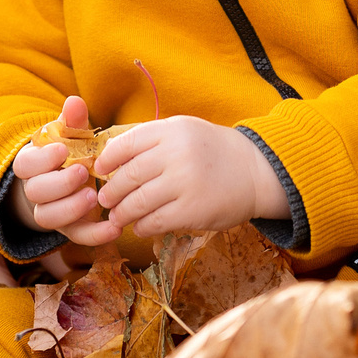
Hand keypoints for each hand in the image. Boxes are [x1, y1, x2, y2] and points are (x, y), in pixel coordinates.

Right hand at [8, 96, 119, 245]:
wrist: (73, 180)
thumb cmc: (72, 152)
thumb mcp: (72, 135)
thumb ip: (72, 121)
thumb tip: (74, 101)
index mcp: (32, 164)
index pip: (26, 164)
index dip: (42, 159)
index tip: (63, 150)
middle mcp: (36, 190)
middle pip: (36, 192)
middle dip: (59, 184)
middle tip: (82, 173)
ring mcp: (51, 212)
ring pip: (49, 217)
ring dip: (71, 209)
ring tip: (94, 198)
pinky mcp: (70, 229)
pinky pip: (77, 237)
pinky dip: (95, 236)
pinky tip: (114, 228)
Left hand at [92, 117, 285, 239]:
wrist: (255, 171)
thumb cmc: (214, 152)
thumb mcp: (184, 132)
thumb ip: (152, 140)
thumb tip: (111, 157)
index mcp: (171, 131)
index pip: (125, 143)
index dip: (107, 159)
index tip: (101, 170)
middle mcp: (176, 154)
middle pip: (128, 175)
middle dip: (111, 191)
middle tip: (104, 199)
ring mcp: (184, 183)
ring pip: (137, 202)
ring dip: (122, 212)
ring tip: (117, 217)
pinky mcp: (192, 210)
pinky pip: (154, 221)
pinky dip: (141, 226)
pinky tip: (139, 226)